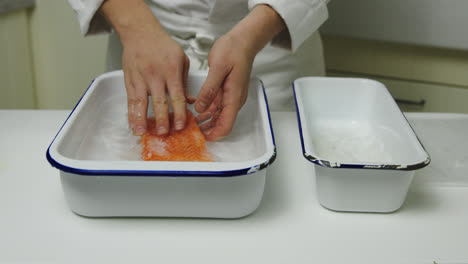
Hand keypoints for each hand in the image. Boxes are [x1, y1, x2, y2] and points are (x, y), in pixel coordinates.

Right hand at [101, 0, 192, 135]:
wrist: (140, 32)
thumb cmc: (163, 46)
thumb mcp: (182, 59)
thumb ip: (185, 82)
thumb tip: (190, 101)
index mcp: (172, 71)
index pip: (177, 96)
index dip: (179, 112)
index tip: (181, 125)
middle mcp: (155, 76)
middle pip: (159, 102)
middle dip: (162, 119)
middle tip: (164, 133)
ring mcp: (141, 78)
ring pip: (141, 102)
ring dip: (141, 119)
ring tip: (143, 132)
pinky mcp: (129, 80)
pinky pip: (130, 99)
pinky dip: (130, 113)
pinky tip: (132, 124)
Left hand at [195, 4, 285, 140]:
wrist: (243, 40)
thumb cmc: (233, 50)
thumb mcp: (218, 68)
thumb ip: (209, 89)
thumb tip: (200, 108)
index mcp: (234, 96)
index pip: (227, 124)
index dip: (215, 134)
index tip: (202, 138)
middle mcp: (234, 99)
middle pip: (222, 123)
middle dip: (208, 129)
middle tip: (190, 130)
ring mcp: (231, 96)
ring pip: (219, 115)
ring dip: (206, 121)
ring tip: (190, 122)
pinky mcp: (227, 90)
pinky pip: (217, 106)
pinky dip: (208, 110)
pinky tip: (196, 111)